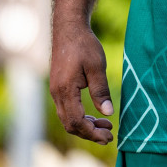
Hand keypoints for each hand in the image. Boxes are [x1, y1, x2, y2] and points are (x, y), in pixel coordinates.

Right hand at [49, 24, 114, 144]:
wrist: (69, 30)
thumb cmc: (84, 46)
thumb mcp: (97, 67)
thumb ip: (101, 90)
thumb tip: (108, 113)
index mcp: (65, 90)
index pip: (77, 121)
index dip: (92, 133)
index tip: (109, 136)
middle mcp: (57, 94)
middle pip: (70, 124)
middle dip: (89, 133)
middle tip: (109, 136)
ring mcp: (56, 92)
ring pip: (68, 119)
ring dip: (86, 126)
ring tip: (106, 126)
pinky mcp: (59, 88)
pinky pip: (67, 110)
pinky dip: (81, 117)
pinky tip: (95, 116)